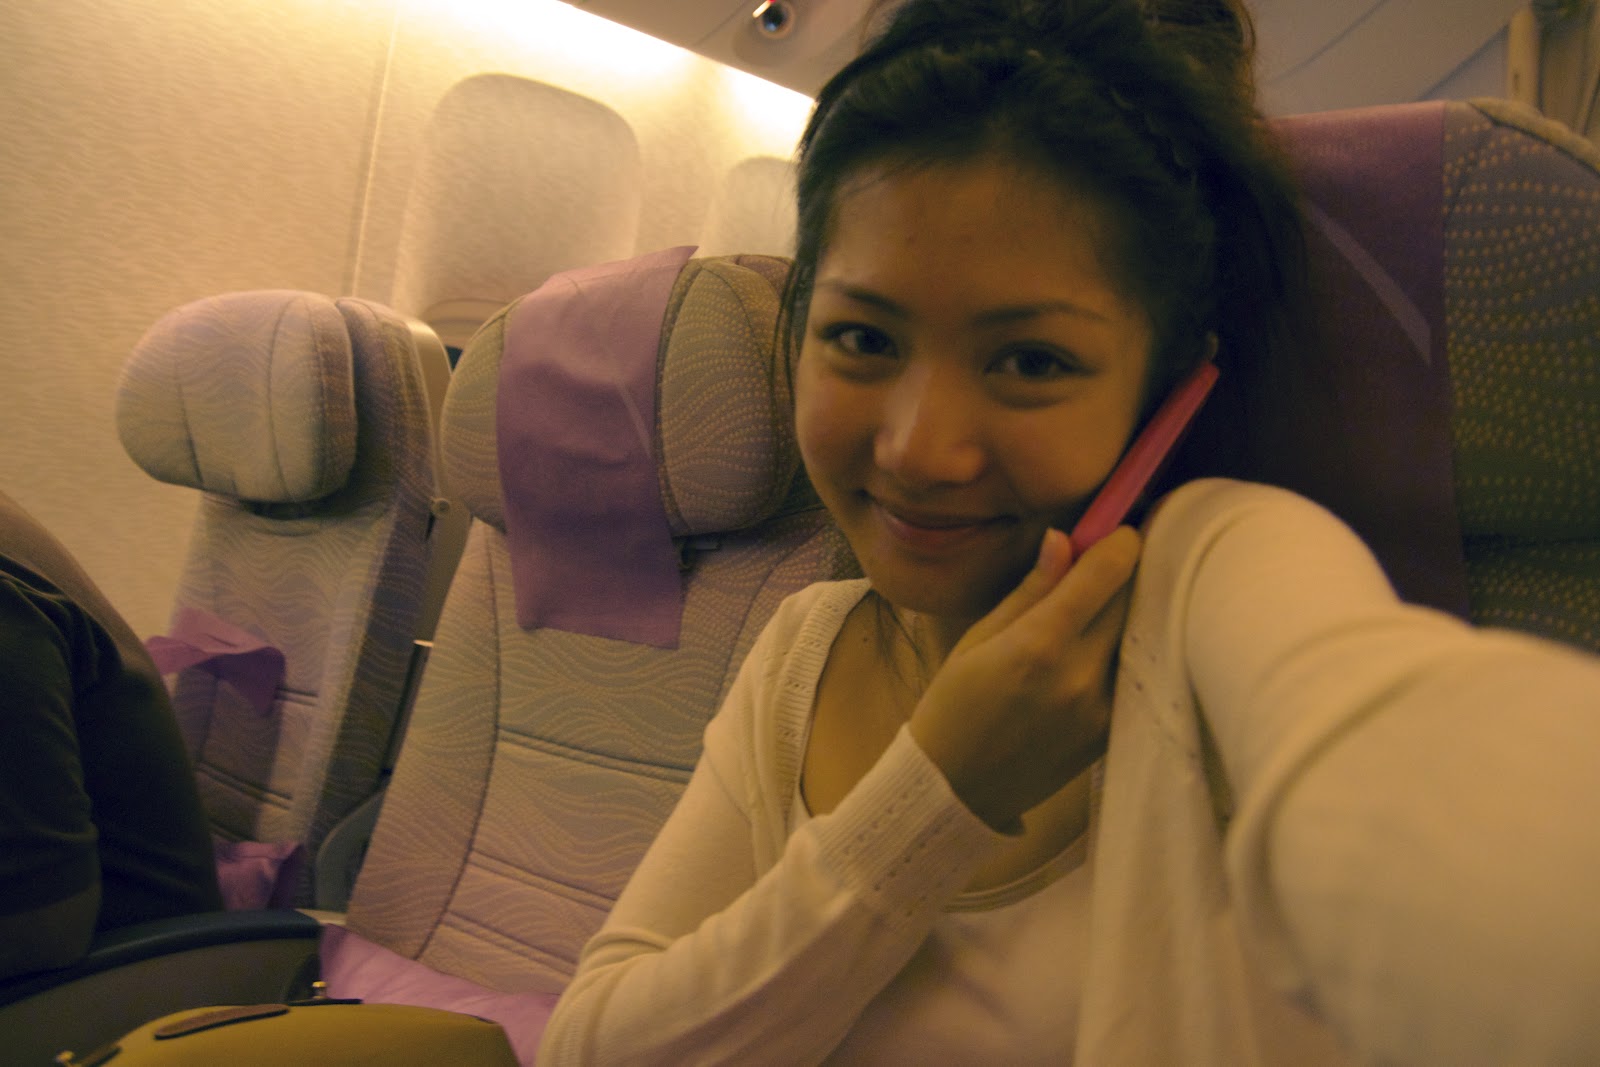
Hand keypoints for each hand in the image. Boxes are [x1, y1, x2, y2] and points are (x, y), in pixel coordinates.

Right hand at [908, 526, 1140, 832]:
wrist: (956, 789)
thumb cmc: (953, 705)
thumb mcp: (978, 639)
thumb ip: (1029, 591)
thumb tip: (1063, 539)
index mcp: (1039, 644)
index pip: (1107, 573)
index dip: (1119, 542)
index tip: (1116, 531)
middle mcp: (1080, 675)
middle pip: (1131, 599)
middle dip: (1124, 574)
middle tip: (1109, 563)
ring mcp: (1102, 708)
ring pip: (1138, 636)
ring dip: (1127, 614)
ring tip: (1102, 607)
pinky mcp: (1112, 732)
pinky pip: (1131, 674)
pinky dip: (1123, 652)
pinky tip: (1100, 650)